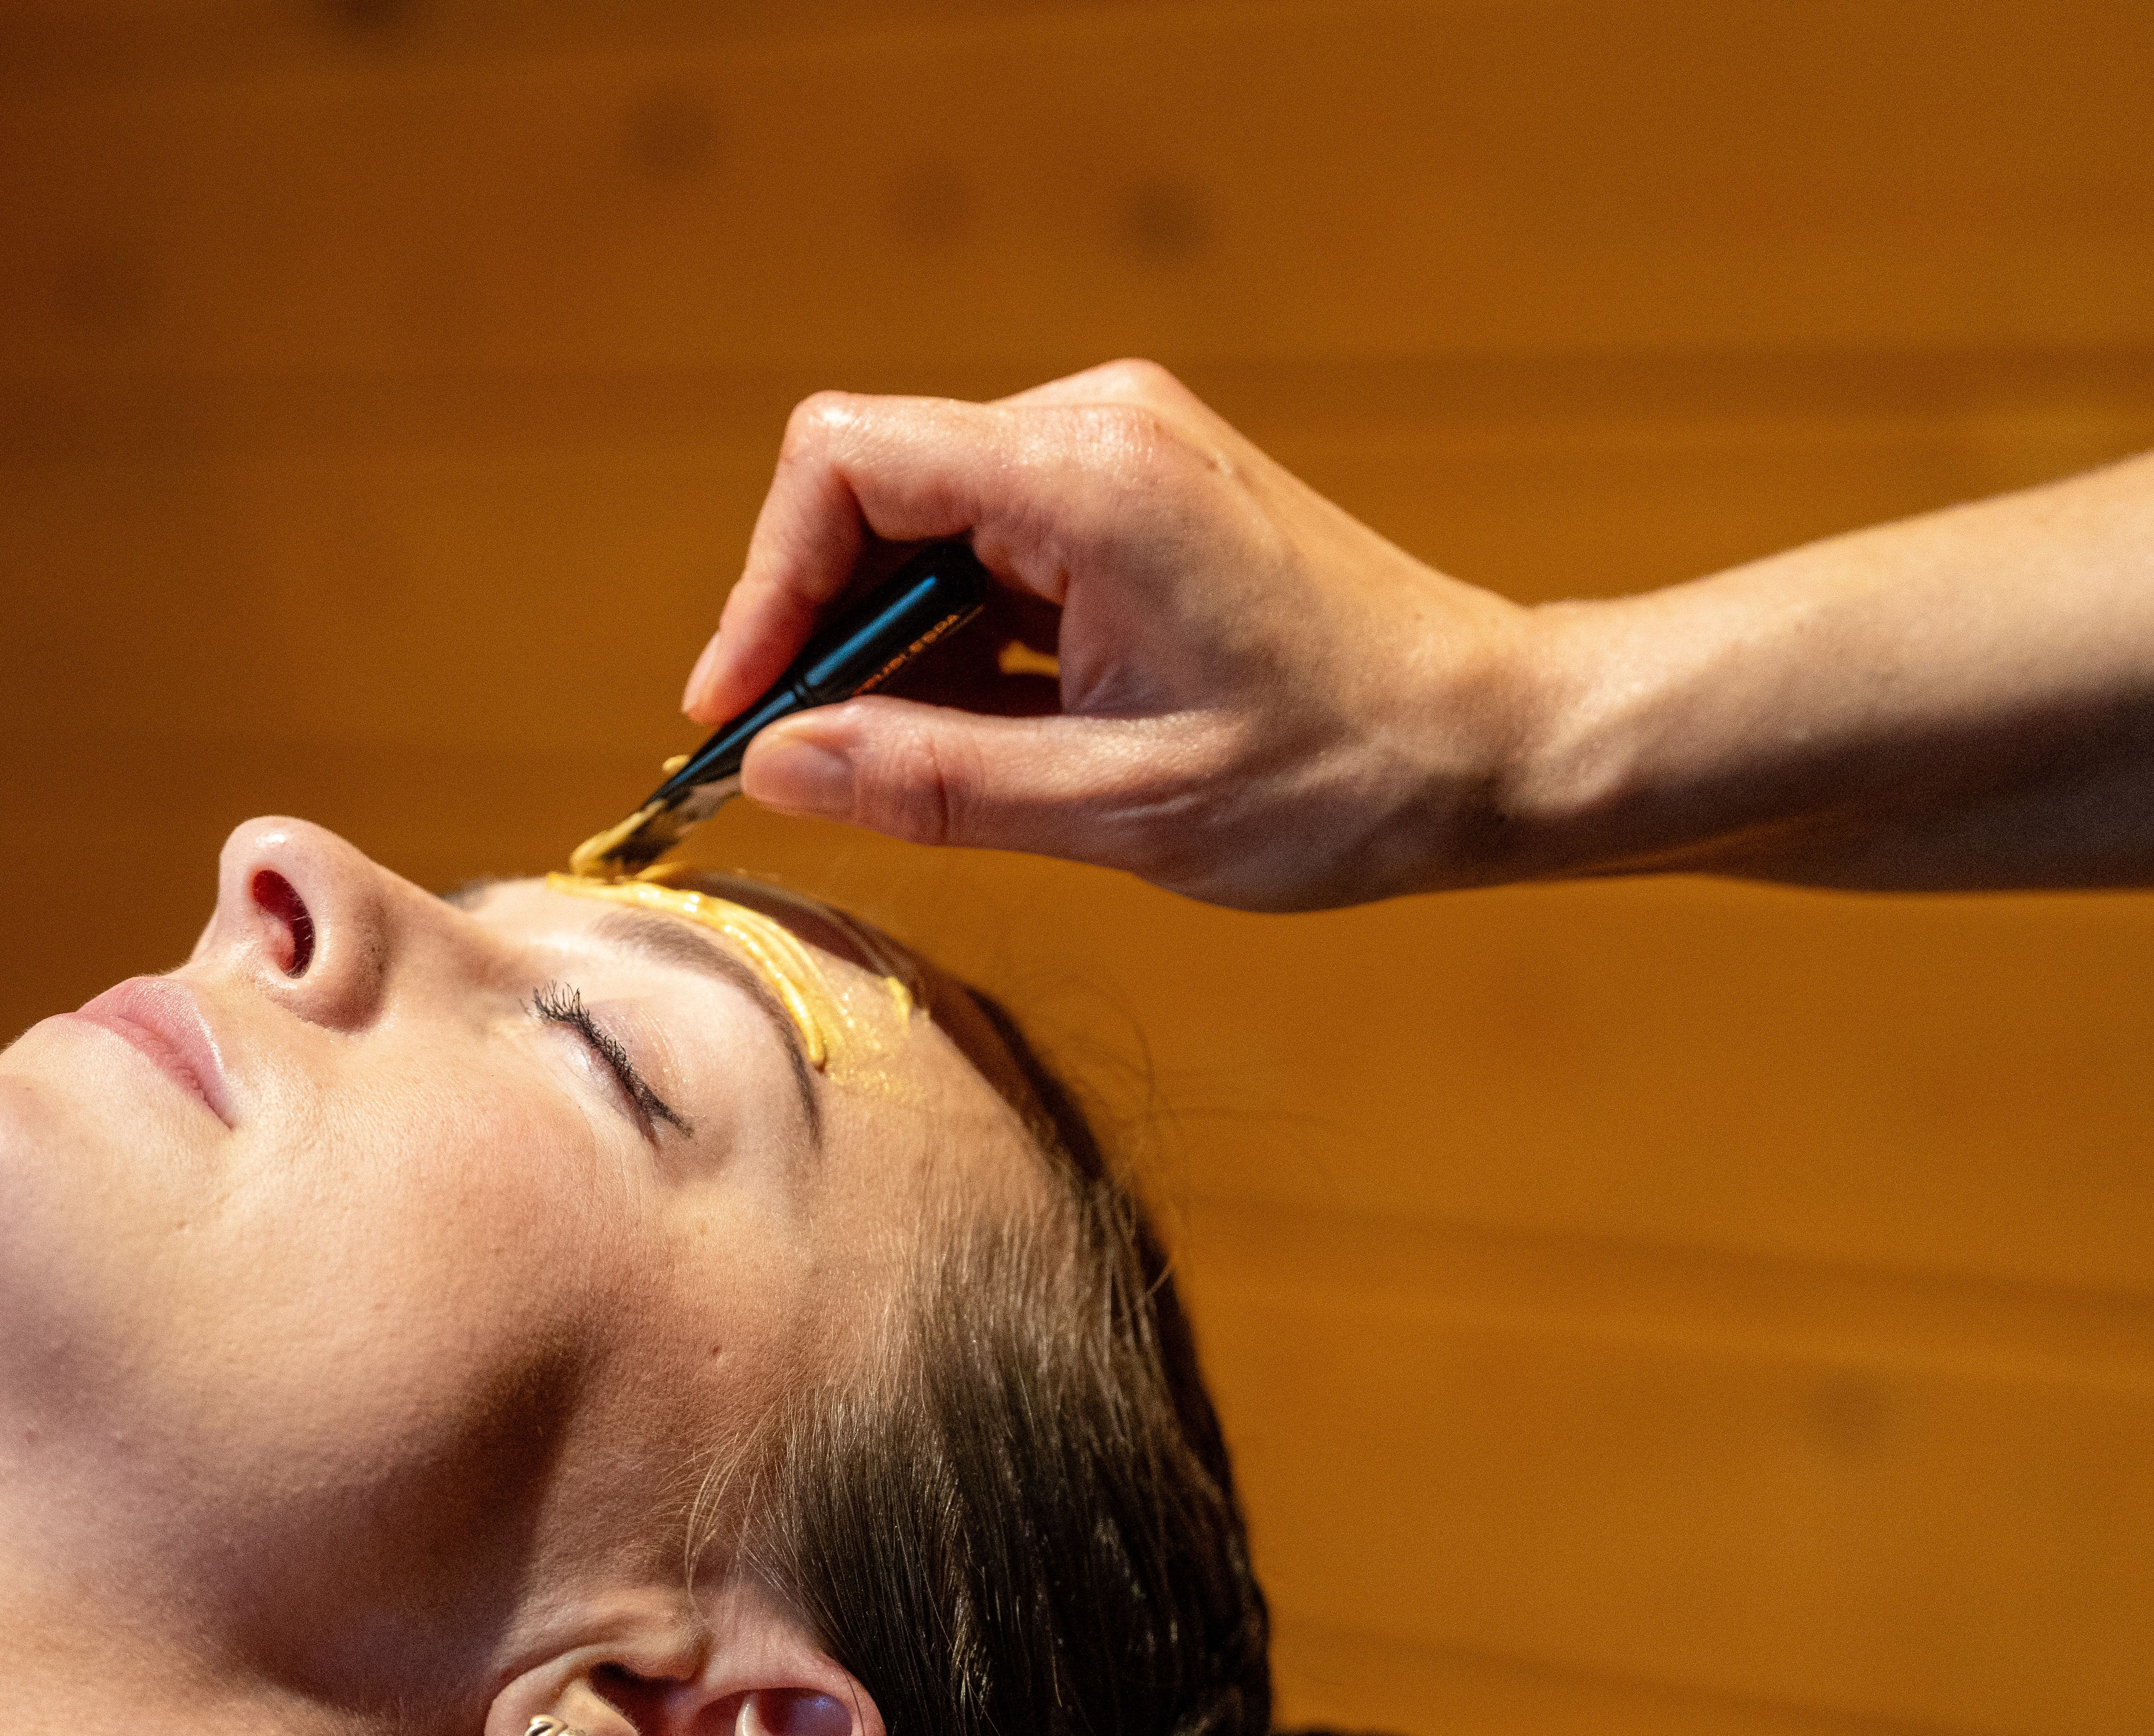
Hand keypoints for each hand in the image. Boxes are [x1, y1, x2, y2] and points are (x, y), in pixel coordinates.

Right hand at [686, 361, 1543, 910]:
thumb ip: (931, 781)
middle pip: (870, 490)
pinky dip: (944, 636)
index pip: (846, 469)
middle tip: (786, 760)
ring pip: (921, 523)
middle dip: (809, 626)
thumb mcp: (1119, 806)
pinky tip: (946, 732)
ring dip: (876, 641)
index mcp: (1088, 480)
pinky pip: (987, 548)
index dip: (764, 590)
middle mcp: (1095, 430)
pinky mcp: (1133, 500)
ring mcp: (1118, 455)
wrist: (1493, 743)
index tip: (740, 713)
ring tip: (868, 764)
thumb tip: (777, 767)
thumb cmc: (1340, 777)